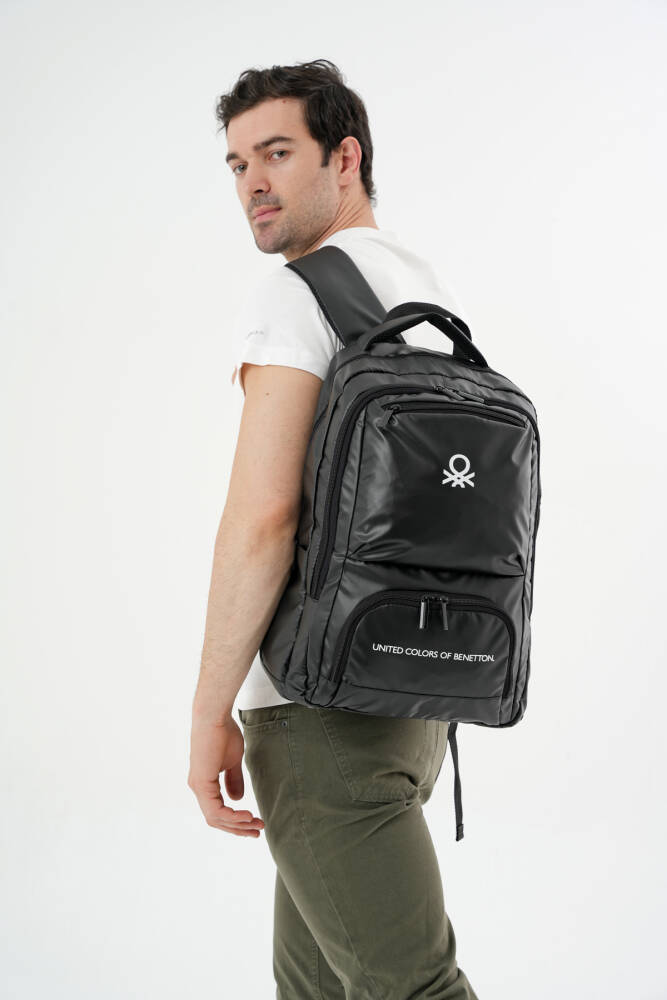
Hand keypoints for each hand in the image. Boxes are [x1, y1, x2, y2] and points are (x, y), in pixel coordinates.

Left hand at [188, 716, 264, 837]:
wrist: (214, 717)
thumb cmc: (223, 733)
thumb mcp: (232, 761)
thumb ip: (233, 779)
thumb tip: (236, 799)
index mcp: (205, 784)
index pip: (218, 811)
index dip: (236, 821)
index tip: (255, 822)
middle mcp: (198, 788)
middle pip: (217, 819)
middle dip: (239, 828)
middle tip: (258, 832)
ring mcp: (198, 787)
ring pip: (216, 818)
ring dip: (238, 825)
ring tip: (256, 824)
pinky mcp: (201, 783)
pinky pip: (216, 810)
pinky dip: (232, 817)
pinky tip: (247, 815)